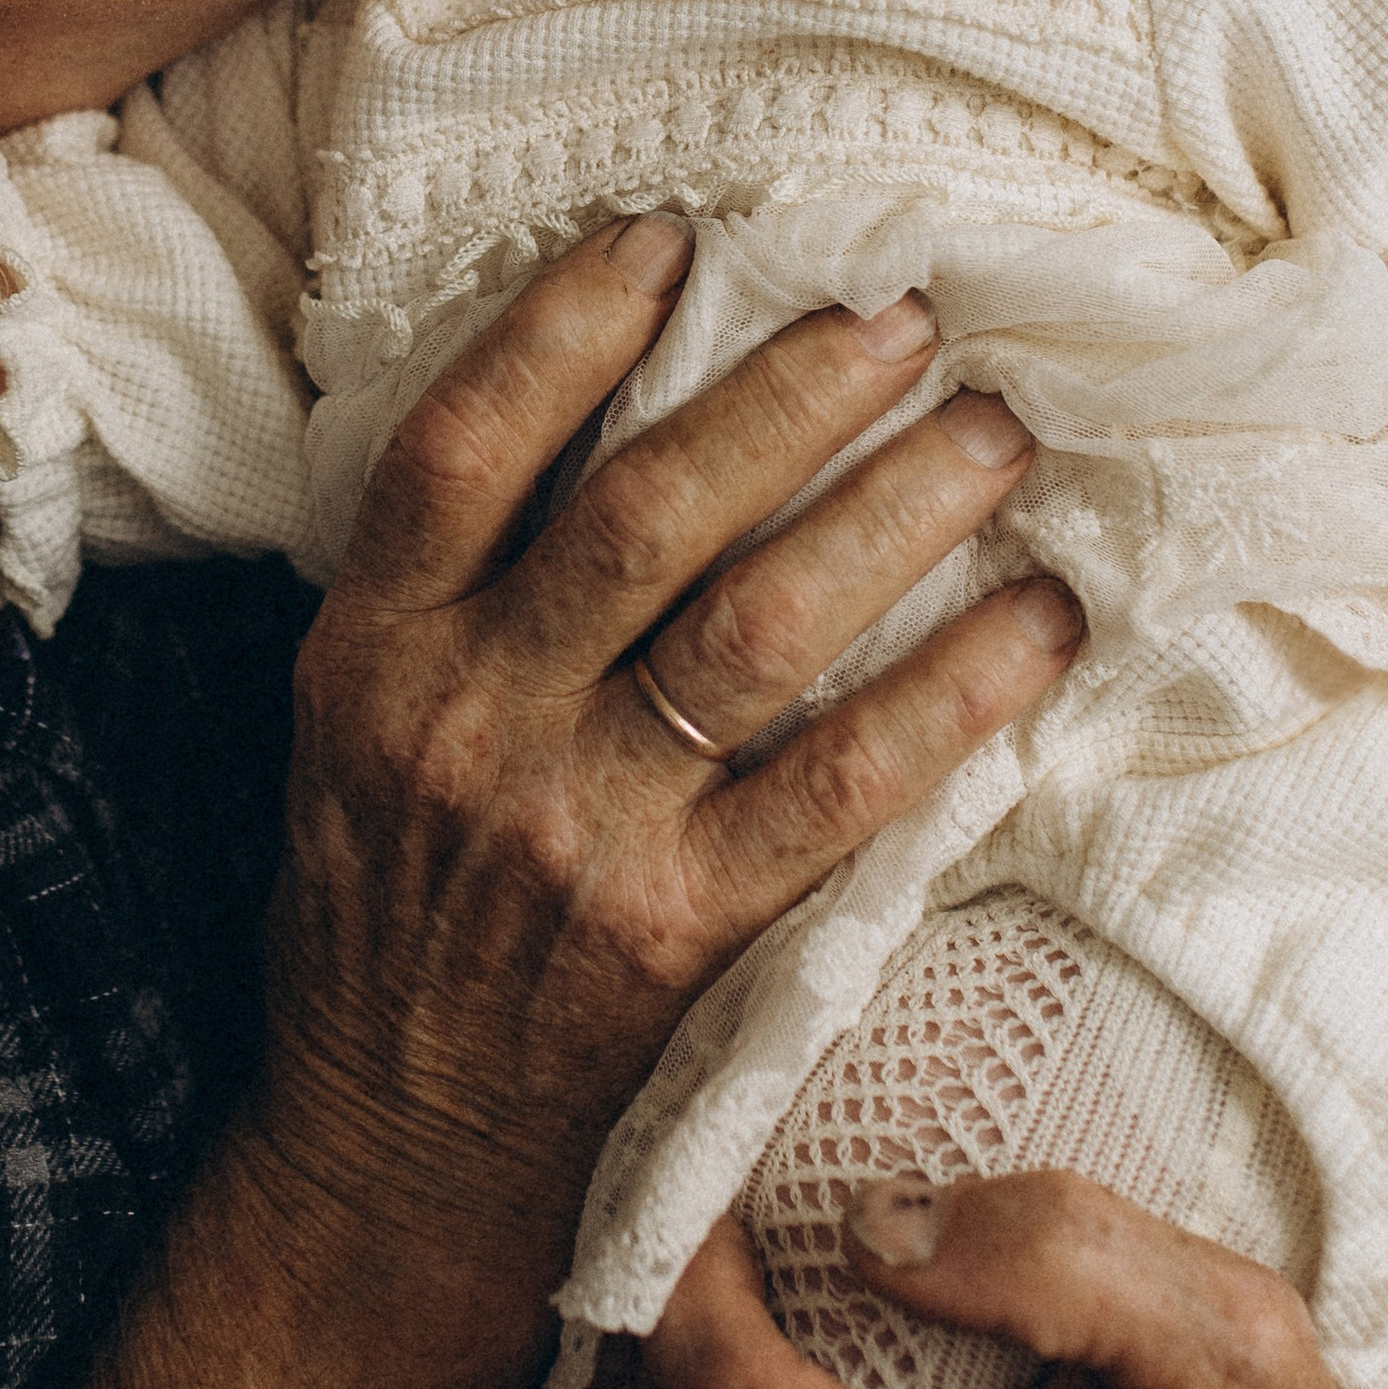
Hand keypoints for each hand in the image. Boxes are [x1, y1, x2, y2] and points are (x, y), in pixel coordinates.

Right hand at [255, 215, 1083, 1311]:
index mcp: (369, 655)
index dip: (565, 326)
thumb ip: (442, 593)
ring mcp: (580, 830)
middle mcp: (467, 724)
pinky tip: (1039, 624)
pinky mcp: (687, 932)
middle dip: (791, 390)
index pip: (462, 448)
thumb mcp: (348, 730)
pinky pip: (847, 785)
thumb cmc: (385, 913)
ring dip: (896, 510)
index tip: (673, 235)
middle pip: (645, 509)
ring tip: (995, 432)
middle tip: (905, 311)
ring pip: (762, 625)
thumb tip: (598, 409)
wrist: (390, 1153)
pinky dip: (955, 693)